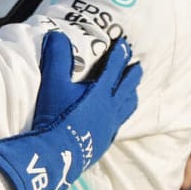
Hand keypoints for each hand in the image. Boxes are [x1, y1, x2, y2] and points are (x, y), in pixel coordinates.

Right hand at [0, 34, 140, 189]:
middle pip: (128, 87)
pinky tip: (116, 119)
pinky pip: (118, 124)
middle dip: (133, 73)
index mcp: (101, 92)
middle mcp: (111, 108)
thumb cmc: (55, 116)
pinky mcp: (104, 141)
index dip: (120, 54)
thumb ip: (56, 58)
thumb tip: (57, 34)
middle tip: (137, 65)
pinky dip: (121, 116)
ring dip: (131, 95)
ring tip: (133, 91)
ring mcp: (109, 126)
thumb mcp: (53, 84)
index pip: (115, 68)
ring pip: (128, 107)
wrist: (57, 154)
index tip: (125, 44)